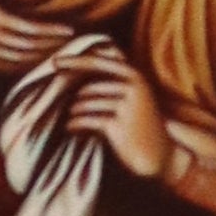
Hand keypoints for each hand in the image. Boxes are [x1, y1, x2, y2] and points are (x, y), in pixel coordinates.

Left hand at [55, 48, 173, 181]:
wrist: (161, 155)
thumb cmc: (141, 124)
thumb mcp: (135, 96)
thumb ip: (114, 79)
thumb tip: (82, 65)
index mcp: (134, 76)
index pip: (99, 61)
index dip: (75, 60)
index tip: (54, 62)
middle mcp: (132, 87)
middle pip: (89, 85)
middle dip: (72, 91)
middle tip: (58, 95)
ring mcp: (126, 105)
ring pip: (85, 103)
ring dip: (74, 113)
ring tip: (73, 121)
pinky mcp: (118, 125)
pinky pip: (85, 119)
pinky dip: (74, 124)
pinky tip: (71, 129)